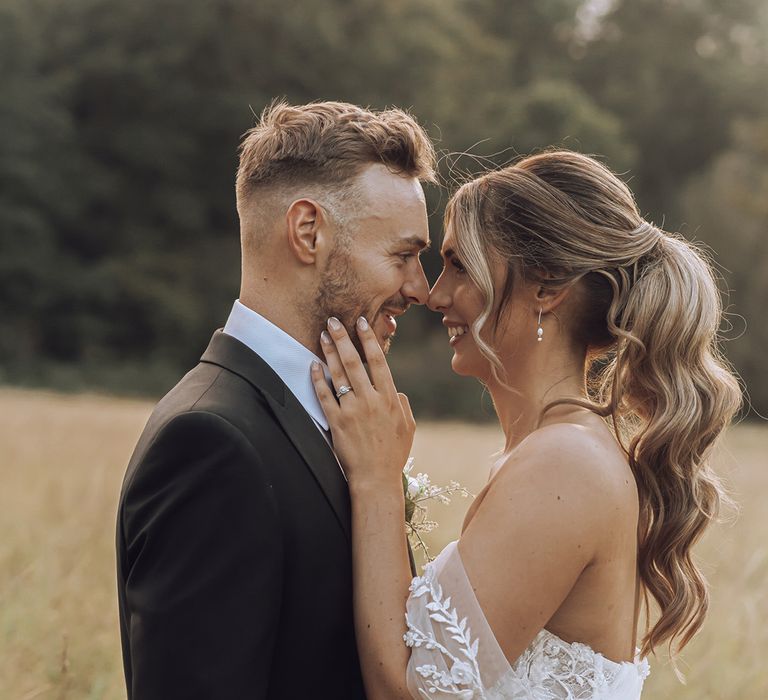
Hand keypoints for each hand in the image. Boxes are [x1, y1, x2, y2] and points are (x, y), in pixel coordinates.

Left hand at [311, 316, 414, 491]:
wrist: (376, 479)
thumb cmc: (393, 455)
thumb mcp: (408, 427)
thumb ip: (403, 405)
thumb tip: (395, 391)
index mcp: (389, 398)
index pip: (378, 361)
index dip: (369, 339)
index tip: (361, 322)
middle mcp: (371, 400)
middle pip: (355, 362)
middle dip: (343, 338)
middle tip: (333, 320)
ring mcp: (352, 411)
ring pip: (339, 375)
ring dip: (330, 352)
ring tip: (322, 336)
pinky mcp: (337, 422)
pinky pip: (325, 396)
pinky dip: (318, 379)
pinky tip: (312, 366)